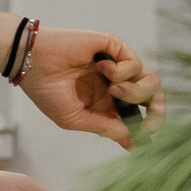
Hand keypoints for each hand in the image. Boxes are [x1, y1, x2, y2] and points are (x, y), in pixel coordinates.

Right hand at [19, 28, 162, 146]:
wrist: (32, 63)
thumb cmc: (46, 91)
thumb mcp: (74, 119)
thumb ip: (104, 128)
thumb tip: (132, 141)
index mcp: (107, 105)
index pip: (139, 117)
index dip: (148, 128)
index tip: (142, 140)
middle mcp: (117, 86)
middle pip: (155, 99)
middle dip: (159, 112)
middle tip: (148, 121)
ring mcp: (118, 67)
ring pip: (152, 81)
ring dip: (136, 91)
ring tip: (114, 89)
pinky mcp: (115, 49)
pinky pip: (135, 64)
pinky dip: (121, 71)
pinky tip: (100, 67)